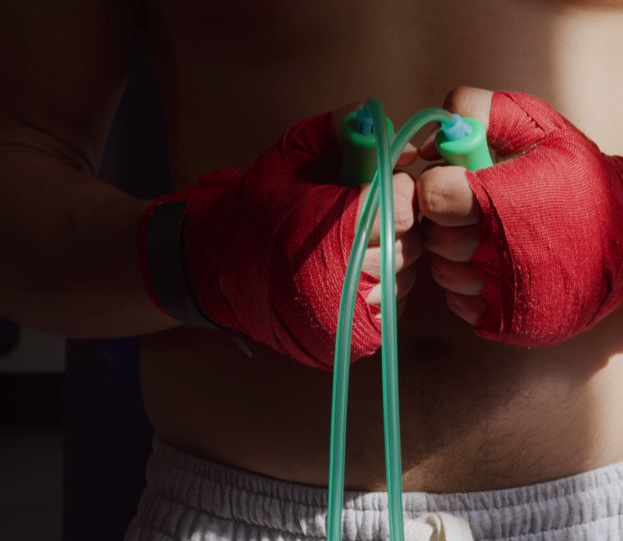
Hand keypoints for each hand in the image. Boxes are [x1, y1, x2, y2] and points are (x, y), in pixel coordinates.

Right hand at [140, 106, 420, 367]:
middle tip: (368, 214)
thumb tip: (382, 120)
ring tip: (358, 243)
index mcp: (334, 230)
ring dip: (393, 256)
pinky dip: (384, 286)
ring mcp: (354, 313)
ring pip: (406, 275)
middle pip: (411, 243)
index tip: (380, 185)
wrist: (211, 273)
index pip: (403, 208)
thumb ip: (333, 131)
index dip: (397, 191)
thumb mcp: (285, 158)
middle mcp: (349, 278)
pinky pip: (395, 305)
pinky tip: (356, 272)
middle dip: (397, 223)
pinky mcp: (357, 337)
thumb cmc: (252, 211)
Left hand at [416, 87, 622, 345]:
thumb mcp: (541, 125)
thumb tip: (436, 131)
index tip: (457, 181)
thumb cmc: (584, 177)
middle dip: (448, 220)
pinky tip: (497, 264)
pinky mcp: (512, 323)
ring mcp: (506, 295)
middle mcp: (500, 255)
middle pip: (437, 238)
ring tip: (490, 236)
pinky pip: (464, 305)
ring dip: (459, 254)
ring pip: (447, 274)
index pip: (433, 196)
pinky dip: (472, 287)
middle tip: (474, 210)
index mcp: (502, 201)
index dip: (439, 185)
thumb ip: (481, 109)